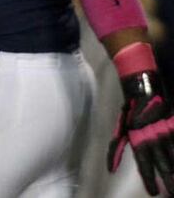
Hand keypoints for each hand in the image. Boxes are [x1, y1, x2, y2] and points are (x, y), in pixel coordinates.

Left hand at [108, 70, 173, 195]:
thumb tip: (110, 169)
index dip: (149, 179)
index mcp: (138, 138)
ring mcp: (166, 131)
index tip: (154, 192)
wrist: (144, 90)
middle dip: (168, 181)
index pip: (144, 164)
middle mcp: (153, 137)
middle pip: (163, 164)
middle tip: (171, 193)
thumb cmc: (130, 113)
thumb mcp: (120, 129)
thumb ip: (115, 149)